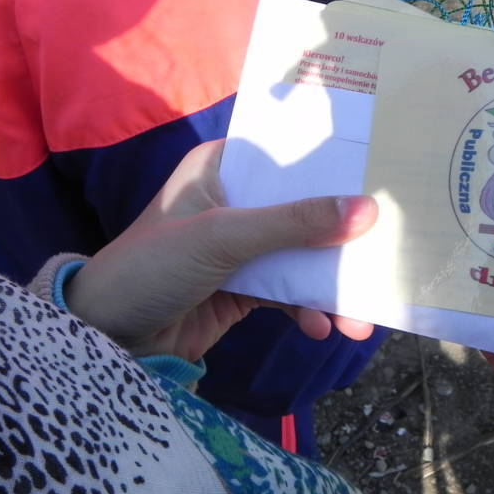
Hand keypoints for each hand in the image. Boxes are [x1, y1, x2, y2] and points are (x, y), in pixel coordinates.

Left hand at [64, 140, 376, 360]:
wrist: (107, 337)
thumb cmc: (151, 267)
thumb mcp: (222, 238)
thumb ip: (293, 224)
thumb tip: (366, 210)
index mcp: (221, 167)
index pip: (288, 157)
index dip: (334, 166)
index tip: (386, 175)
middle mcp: (233, 201)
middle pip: (303, 210)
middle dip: (341, 240)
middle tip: (386, 254)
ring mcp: (238, 246)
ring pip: (300, 256)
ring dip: (329, 285)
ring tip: (359, 319)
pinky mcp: (241, 287)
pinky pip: (288, 291)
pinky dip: (307, 308)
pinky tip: (320, 327)